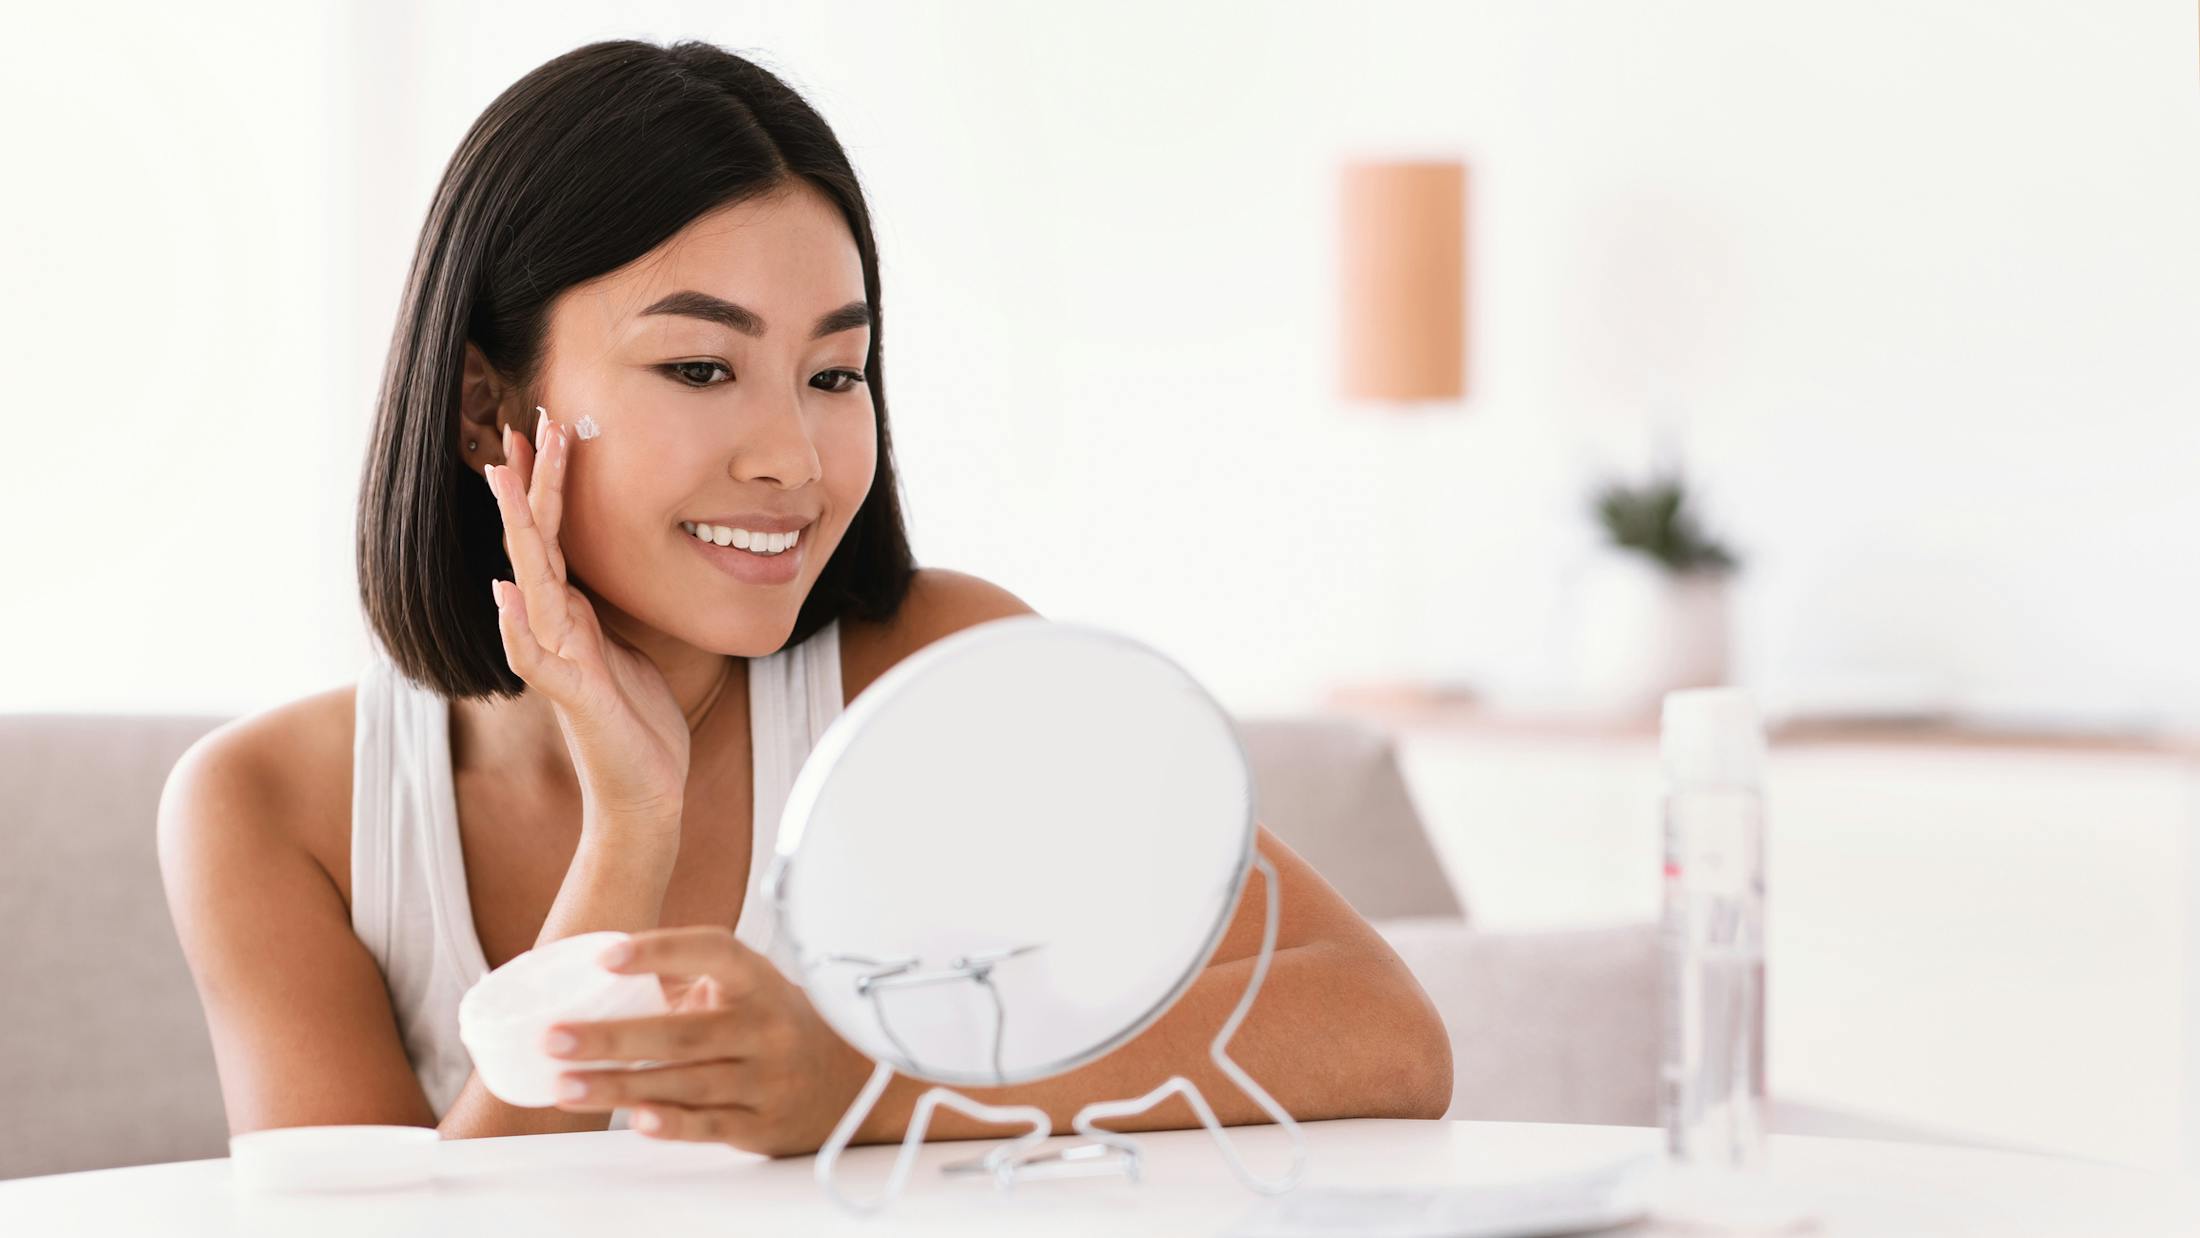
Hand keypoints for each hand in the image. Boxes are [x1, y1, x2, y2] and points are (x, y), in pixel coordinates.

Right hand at [487, 410, 689, 830]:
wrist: (644, 790)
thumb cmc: (637, 718)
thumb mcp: (628, 646)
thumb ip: (603, 609)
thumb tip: (593, 568)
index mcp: (571, 611)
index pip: (553, 533)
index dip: (547, 483)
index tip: (544, 428)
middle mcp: (554, 627)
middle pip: (535, 542)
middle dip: (529, 484)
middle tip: (522, 424)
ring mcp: (558, 659)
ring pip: (530, 582)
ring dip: (518, 532)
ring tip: (503, 480)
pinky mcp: (573, 695)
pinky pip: (538, 655)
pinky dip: (519, 623)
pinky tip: (506, 591)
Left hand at [543, 925, 877, 1156]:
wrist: (848, 1082)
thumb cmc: (774, 1025)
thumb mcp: (744, 989)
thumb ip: (686, 977)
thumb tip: (594, 966)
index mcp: (757, 981)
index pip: (713, 951)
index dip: (661, 950)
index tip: (606, 956)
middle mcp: (765, 1028)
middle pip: (682, 1032)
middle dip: (612, 1037)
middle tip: (554, 1037)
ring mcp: (766, 1078)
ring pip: (685, 1083)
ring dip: (618, 1087)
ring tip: (565, 1084)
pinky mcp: (761, 1124)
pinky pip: (711, 1124)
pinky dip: (671, 1123)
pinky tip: (634, 1120)